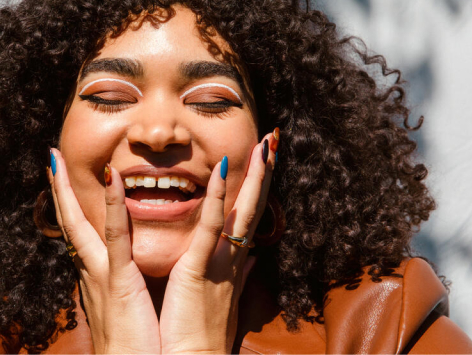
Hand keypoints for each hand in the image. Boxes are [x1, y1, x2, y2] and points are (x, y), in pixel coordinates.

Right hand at [49, 149, 160, 353]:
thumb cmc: (140, 351)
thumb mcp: (134, 314)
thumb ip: (135, 290)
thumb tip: (140, 278)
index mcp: (99, 280)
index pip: (80, 236)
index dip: (69, 208)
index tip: (63, 181)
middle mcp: (92, 275)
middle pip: (69, 224)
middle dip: (58, 191)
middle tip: (50, 159)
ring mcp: (103, 276)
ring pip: (78, 225)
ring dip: (66, 190)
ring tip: (56, 159)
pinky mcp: (120, 283)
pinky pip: (113, 237)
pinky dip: (111, 204)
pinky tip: (110, 177)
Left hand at [159, 131, 276, 353]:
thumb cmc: (197, 332)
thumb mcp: (219, 295)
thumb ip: (234, 273)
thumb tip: (250, 260)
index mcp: (231, 261)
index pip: (250, 215)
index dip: (260, 186)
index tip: (267, 158)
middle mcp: (232, 258)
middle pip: (255, 207)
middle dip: (266, 172)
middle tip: (275, 138)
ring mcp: (220, 262)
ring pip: (244, 212)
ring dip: (255, 176)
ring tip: (265, 144)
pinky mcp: (199, 269)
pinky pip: (213, 228)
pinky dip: (219, 199)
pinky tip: (225, 171)